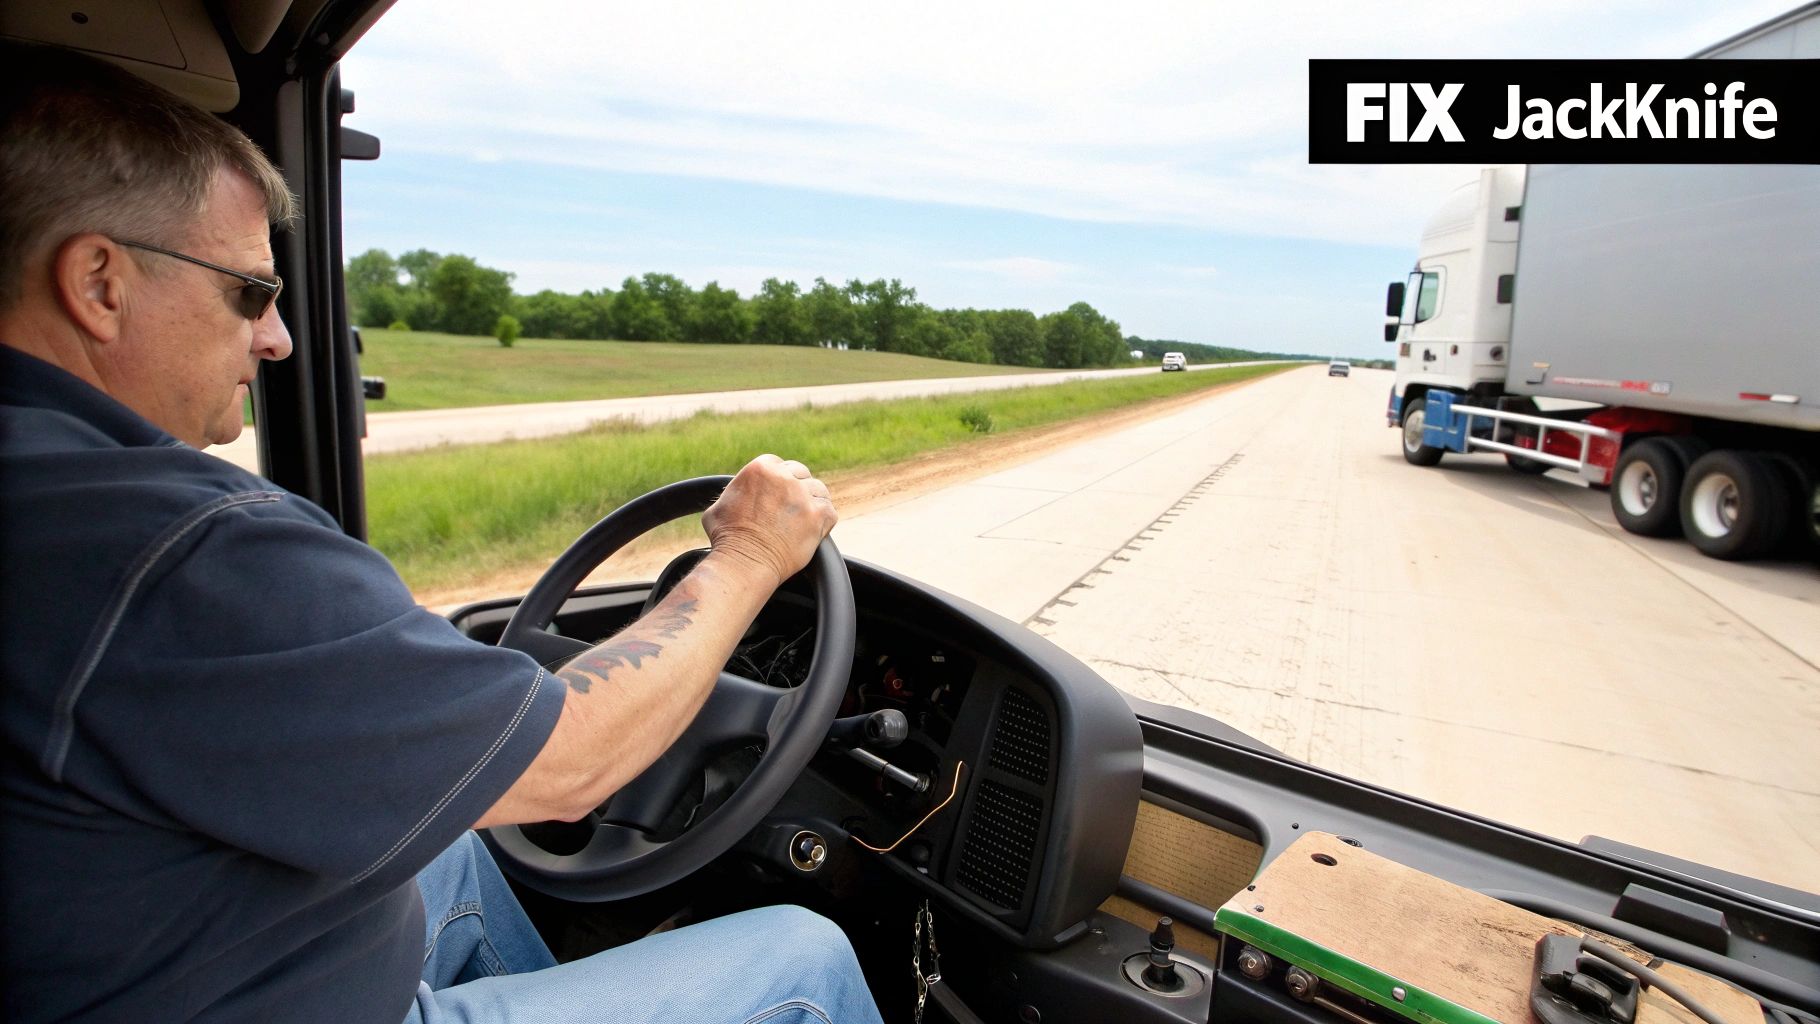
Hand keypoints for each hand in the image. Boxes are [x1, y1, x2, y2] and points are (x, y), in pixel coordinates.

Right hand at [702, 454, 837, 587]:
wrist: (743, 563)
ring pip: (818, 490)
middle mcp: (784, 478)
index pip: (780, 464)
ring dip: (812, 502)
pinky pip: (829, 511)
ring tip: (802, 519)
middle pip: (801, 474)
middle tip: (790, 508)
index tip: (778, 494)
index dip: (780, 479)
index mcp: (761, 468)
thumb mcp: (719, 505)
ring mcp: (803, 496)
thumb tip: (735, 493)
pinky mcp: (817, 516)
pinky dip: (824, 521)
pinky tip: (812, 529)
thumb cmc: (727, 539)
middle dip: (796, 488)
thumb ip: (734, 492)